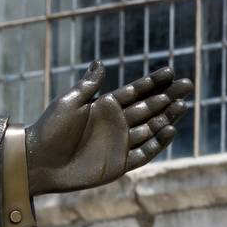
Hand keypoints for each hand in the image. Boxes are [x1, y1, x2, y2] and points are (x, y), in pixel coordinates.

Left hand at [25, 61, 192, 195]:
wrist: (38, 161)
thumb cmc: (50, 130)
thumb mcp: (70, 103)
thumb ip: (89, 85)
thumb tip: (100, 62)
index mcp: (104, 107)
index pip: (135, 92)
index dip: (152, 82)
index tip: (171, 72)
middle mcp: (115, 124)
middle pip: (148, 108)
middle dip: (168, 97)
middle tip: (188, 85)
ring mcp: (119, 144)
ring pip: (150, 128)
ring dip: (167, 117)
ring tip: (182, 105)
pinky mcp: (119, 164)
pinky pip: (144, 152)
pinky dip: (158, 143)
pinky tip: (170, 130)